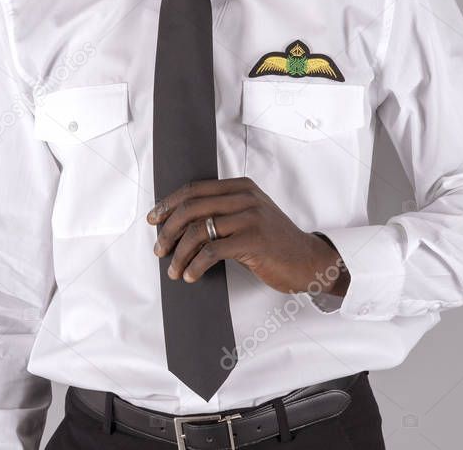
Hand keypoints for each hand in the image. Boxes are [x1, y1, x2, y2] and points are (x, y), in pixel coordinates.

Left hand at [146, 177, 349, 297]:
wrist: (308, 260)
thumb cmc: (275, 242)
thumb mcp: (250, 216)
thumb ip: (223, 212)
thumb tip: (181, 224)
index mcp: (241, 187)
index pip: (195, 189)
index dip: (169, 204)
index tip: (153, 220)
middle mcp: (245, 197)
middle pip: (192, 207)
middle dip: (168, 231)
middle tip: (159, 250)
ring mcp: (250, 217)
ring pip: (199, 230)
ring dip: (179, 254)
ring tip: (174, 270)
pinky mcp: (253, 240)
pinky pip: (212, 251)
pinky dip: (195, 265)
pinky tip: (191, 275)